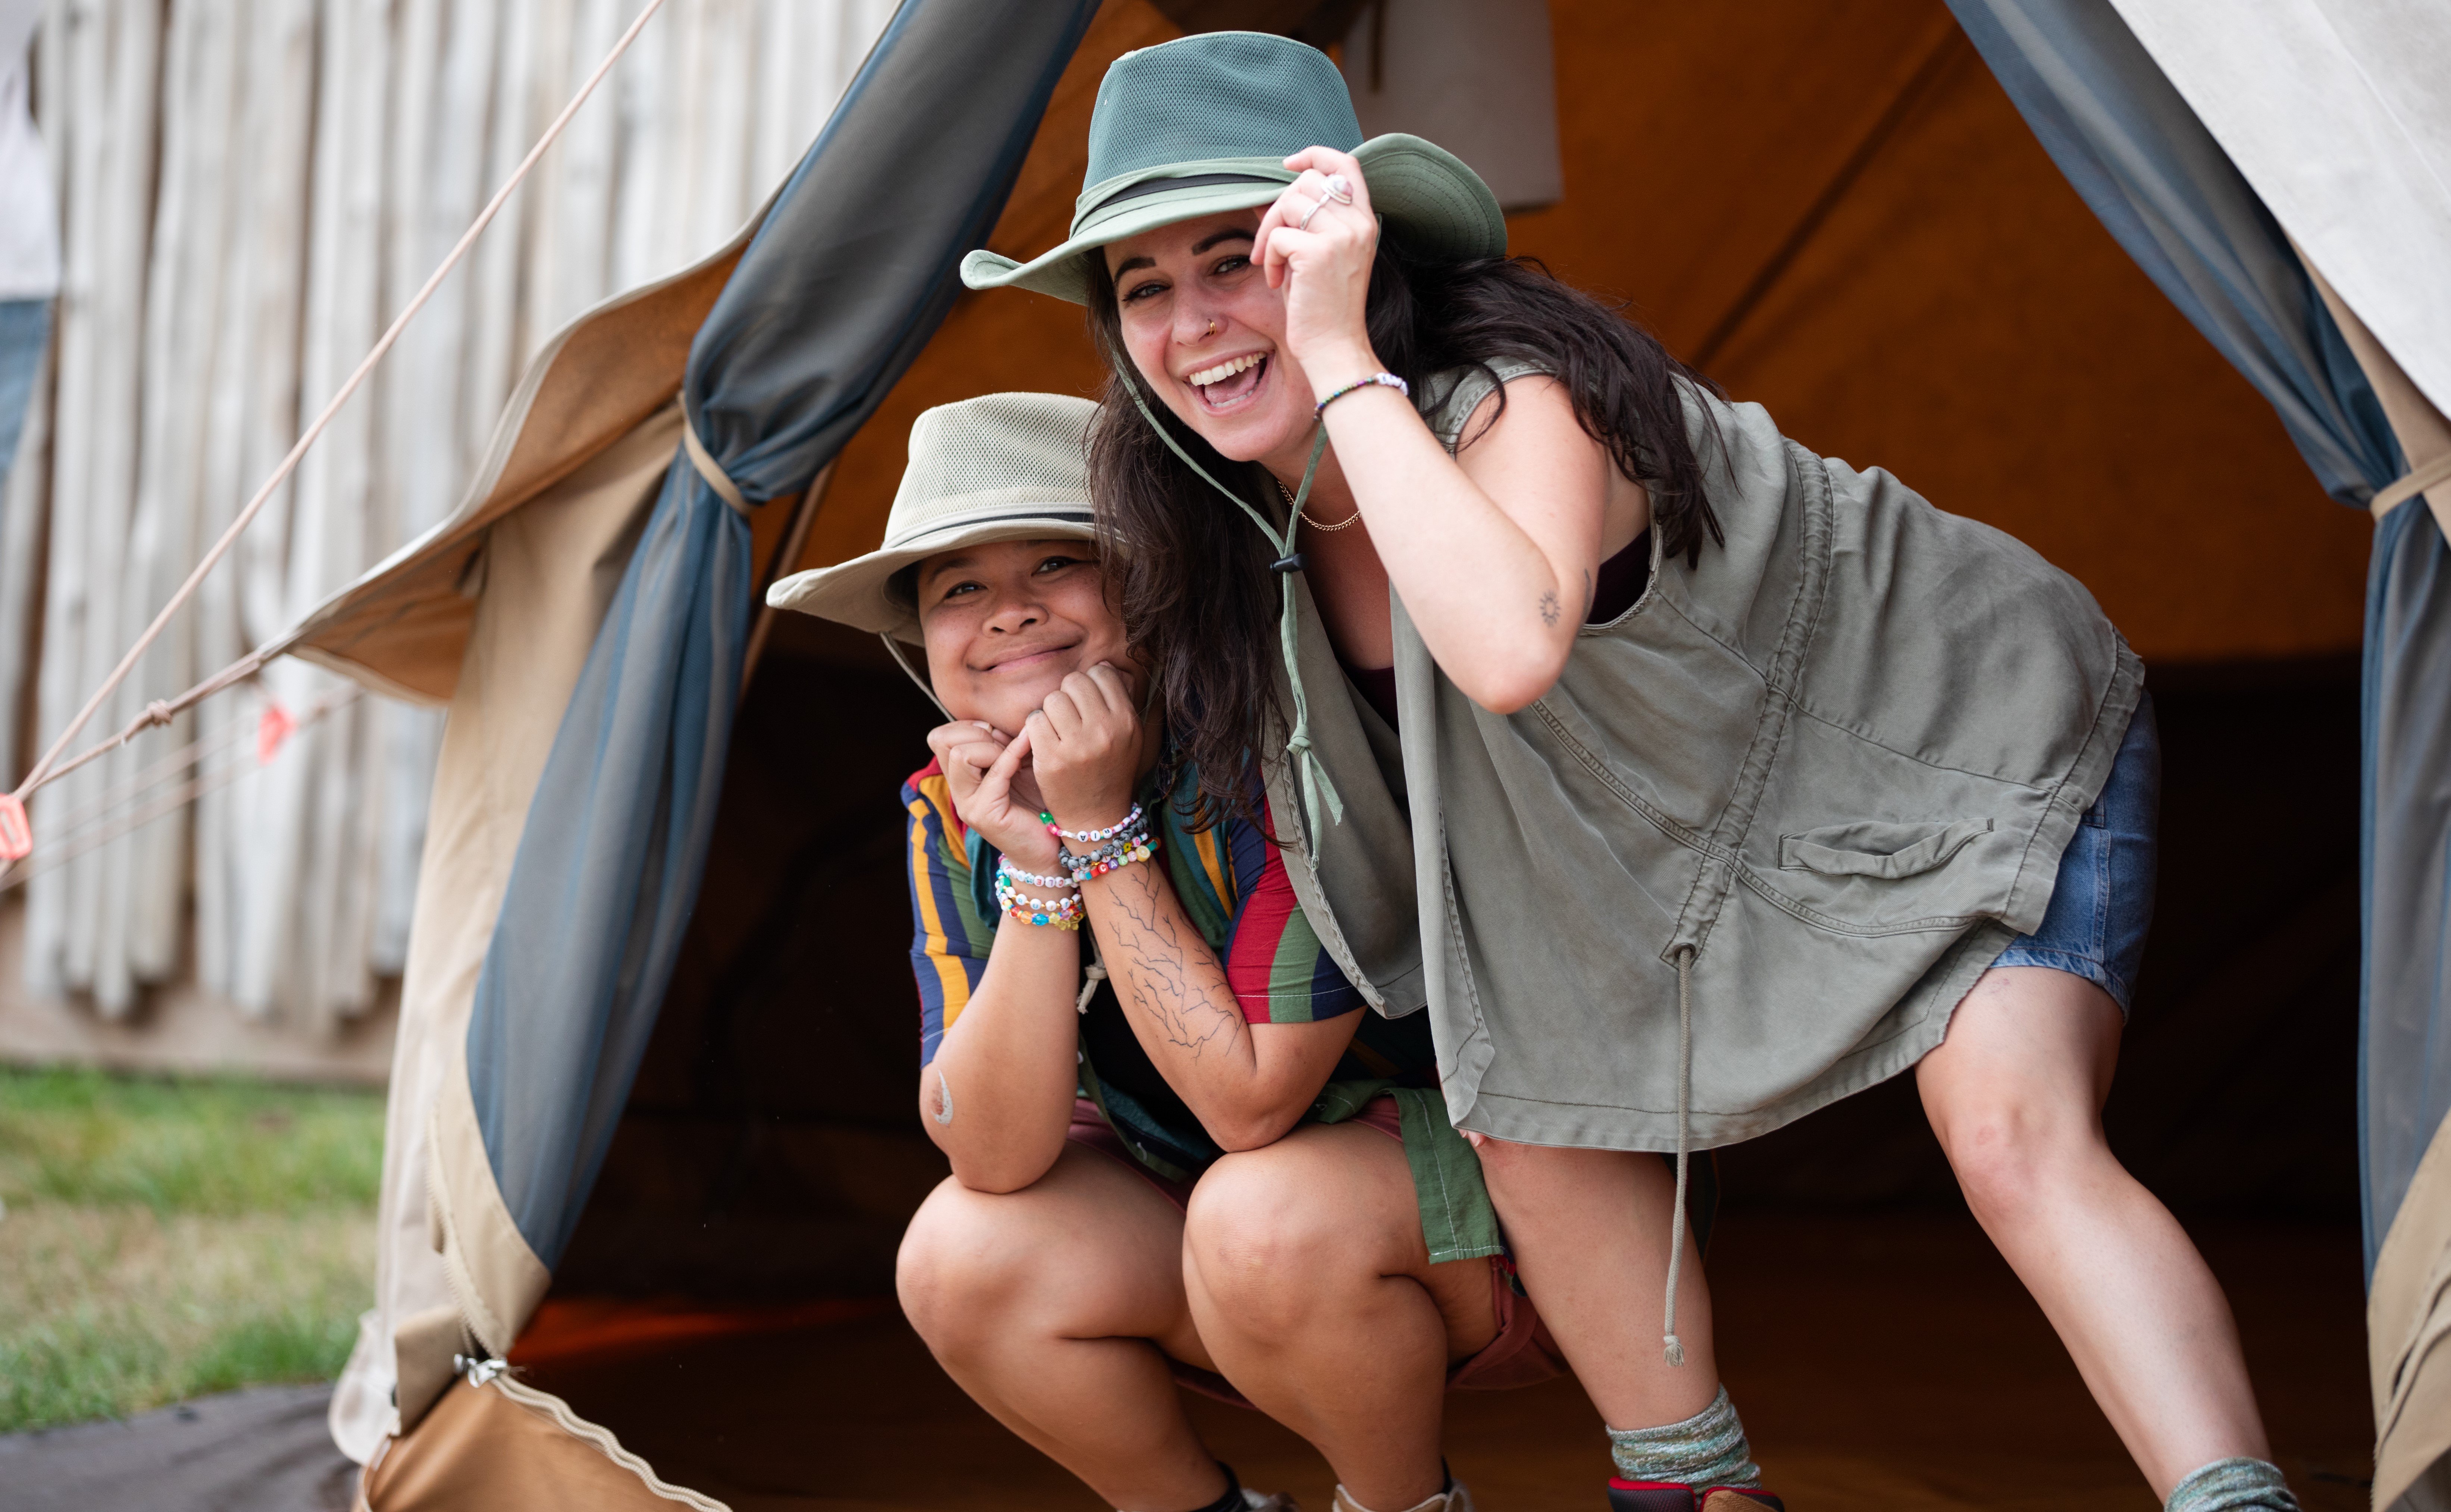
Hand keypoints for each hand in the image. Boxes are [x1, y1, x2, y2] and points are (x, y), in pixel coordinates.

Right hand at [925, 720, 1058, 867]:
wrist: (1050, 848)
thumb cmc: (1038, 804)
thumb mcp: (1017, 765)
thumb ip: (1003, 744)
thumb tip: (1007, 717)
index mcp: (959, 779)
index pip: (940, 737)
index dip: (967, 726)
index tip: (997, 734)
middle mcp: (957, 792)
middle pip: (942, 740)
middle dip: (977, 732)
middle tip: (1004, 744)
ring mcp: (967, 804)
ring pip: (960, 753)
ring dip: (991, 746)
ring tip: (1015, 755)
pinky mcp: (984, 814)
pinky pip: (995, 771)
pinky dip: (1013, 753)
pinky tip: (1029, 745)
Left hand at [1026, 664, 1143, 838]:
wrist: (1096, 817)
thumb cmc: (1110, 770)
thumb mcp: (1129, 736)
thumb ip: (1119, 700)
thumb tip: (1100, 666)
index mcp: (1127, 721)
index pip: (1101, 674)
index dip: (1090, 684)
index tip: (1087, 703)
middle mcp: (1105, 731)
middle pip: (1074, 681)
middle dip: (1068, 695)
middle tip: (1069, 716)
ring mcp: (1078, 746)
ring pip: (1052, 698)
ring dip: (1050, 710)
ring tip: (1057, 728)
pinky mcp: (1052, 759)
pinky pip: (1034, 720)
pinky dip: (1036, 727)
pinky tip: (1045, 740)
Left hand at [1253, 148, 1381, 385]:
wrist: (1335, 349)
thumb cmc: (1324, 309)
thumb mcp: (1318, 257)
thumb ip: (1306, 224)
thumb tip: (1269, 199)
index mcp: (1364, 222)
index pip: (1347, 164)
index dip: (1316, 155)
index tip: (1289, 164)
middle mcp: (1358, 224)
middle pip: (1308, 181)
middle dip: (1277, 207)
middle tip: (1268, 244)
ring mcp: (1342, 236)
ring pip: (1290, 201)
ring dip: (1269, 231)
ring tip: (1270, 263)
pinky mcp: (1319, 253)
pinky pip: (1278, 235)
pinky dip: (1268, 257)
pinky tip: (1274, 281)